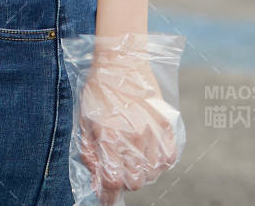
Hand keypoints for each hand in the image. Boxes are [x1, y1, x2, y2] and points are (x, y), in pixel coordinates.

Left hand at [70, 33, 185, 202]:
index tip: (107, 199)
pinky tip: (150, 157)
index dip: (108, 196)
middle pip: (135, 181)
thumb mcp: (84, 121)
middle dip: (124, 182)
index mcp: (109, 136)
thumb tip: (95, 182)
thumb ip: (90, 154)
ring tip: (133, 161)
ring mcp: (152, 130)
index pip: (112, 181)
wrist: (121, 62)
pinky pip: (169, 157)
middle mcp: (133, 137)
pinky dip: (160, 163)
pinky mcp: (165, 124)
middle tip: (118, 172)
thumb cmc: (98, 90)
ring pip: (153, 172)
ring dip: (142, 173)